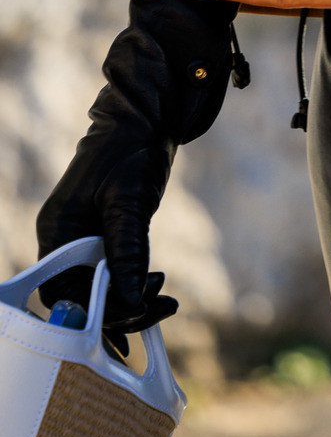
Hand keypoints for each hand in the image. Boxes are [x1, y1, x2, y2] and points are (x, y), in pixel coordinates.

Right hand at [37, 0, 245, 342]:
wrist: (147, 118)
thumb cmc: (131, 150)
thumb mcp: (130, 202)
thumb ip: (127, 252)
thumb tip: (129, 299)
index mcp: (59, 232)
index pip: (64, 293)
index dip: (93, 312)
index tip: (129, 318)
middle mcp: (66, 240)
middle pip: (83, 296)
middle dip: (119, 309)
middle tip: (159, 307)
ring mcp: (85, 239)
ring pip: (101, 287)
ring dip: (131, 297)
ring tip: (166, 298)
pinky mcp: (106, 235)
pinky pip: (113, 271)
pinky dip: (133, 281)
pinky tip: (157, 284)